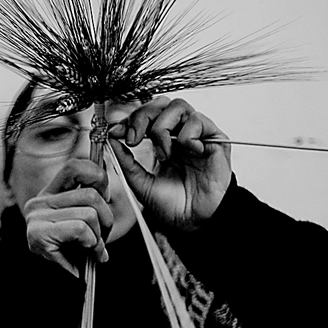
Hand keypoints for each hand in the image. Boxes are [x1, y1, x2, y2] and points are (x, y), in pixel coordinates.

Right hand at [20, 157, 136, 275]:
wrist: (56, 290)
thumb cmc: (73, 256)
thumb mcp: (81, 221)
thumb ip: (90, 202)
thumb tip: (106, 183)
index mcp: (49, 194)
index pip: (75, 166)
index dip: (98, 177)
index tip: (105, 197)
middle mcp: (39, 203)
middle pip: (90, 194)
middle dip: (106, 218)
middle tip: (103, 236)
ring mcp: (36, 219)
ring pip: (89, 213)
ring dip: (99, 236)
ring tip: (94, 249)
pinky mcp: (39, 235)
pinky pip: (80, 229)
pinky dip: (91, 244)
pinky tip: (88, 254)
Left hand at [107, 96, 232, 232]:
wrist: (194, 223)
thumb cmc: (173, 206)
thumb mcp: (140, 183)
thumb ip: (126, 161)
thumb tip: (111, 140)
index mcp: (162, 142)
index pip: (147, 115)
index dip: (130, 119)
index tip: (115, 131)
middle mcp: (179, 134)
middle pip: (160, 103)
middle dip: (142, 117)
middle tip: (133, 139)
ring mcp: (197, 135)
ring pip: (178, 106)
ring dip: (163, 128)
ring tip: (164, 154)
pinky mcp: (215, 139)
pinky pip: (198, 120)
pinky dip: (187, 136)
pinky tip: (189, 152)